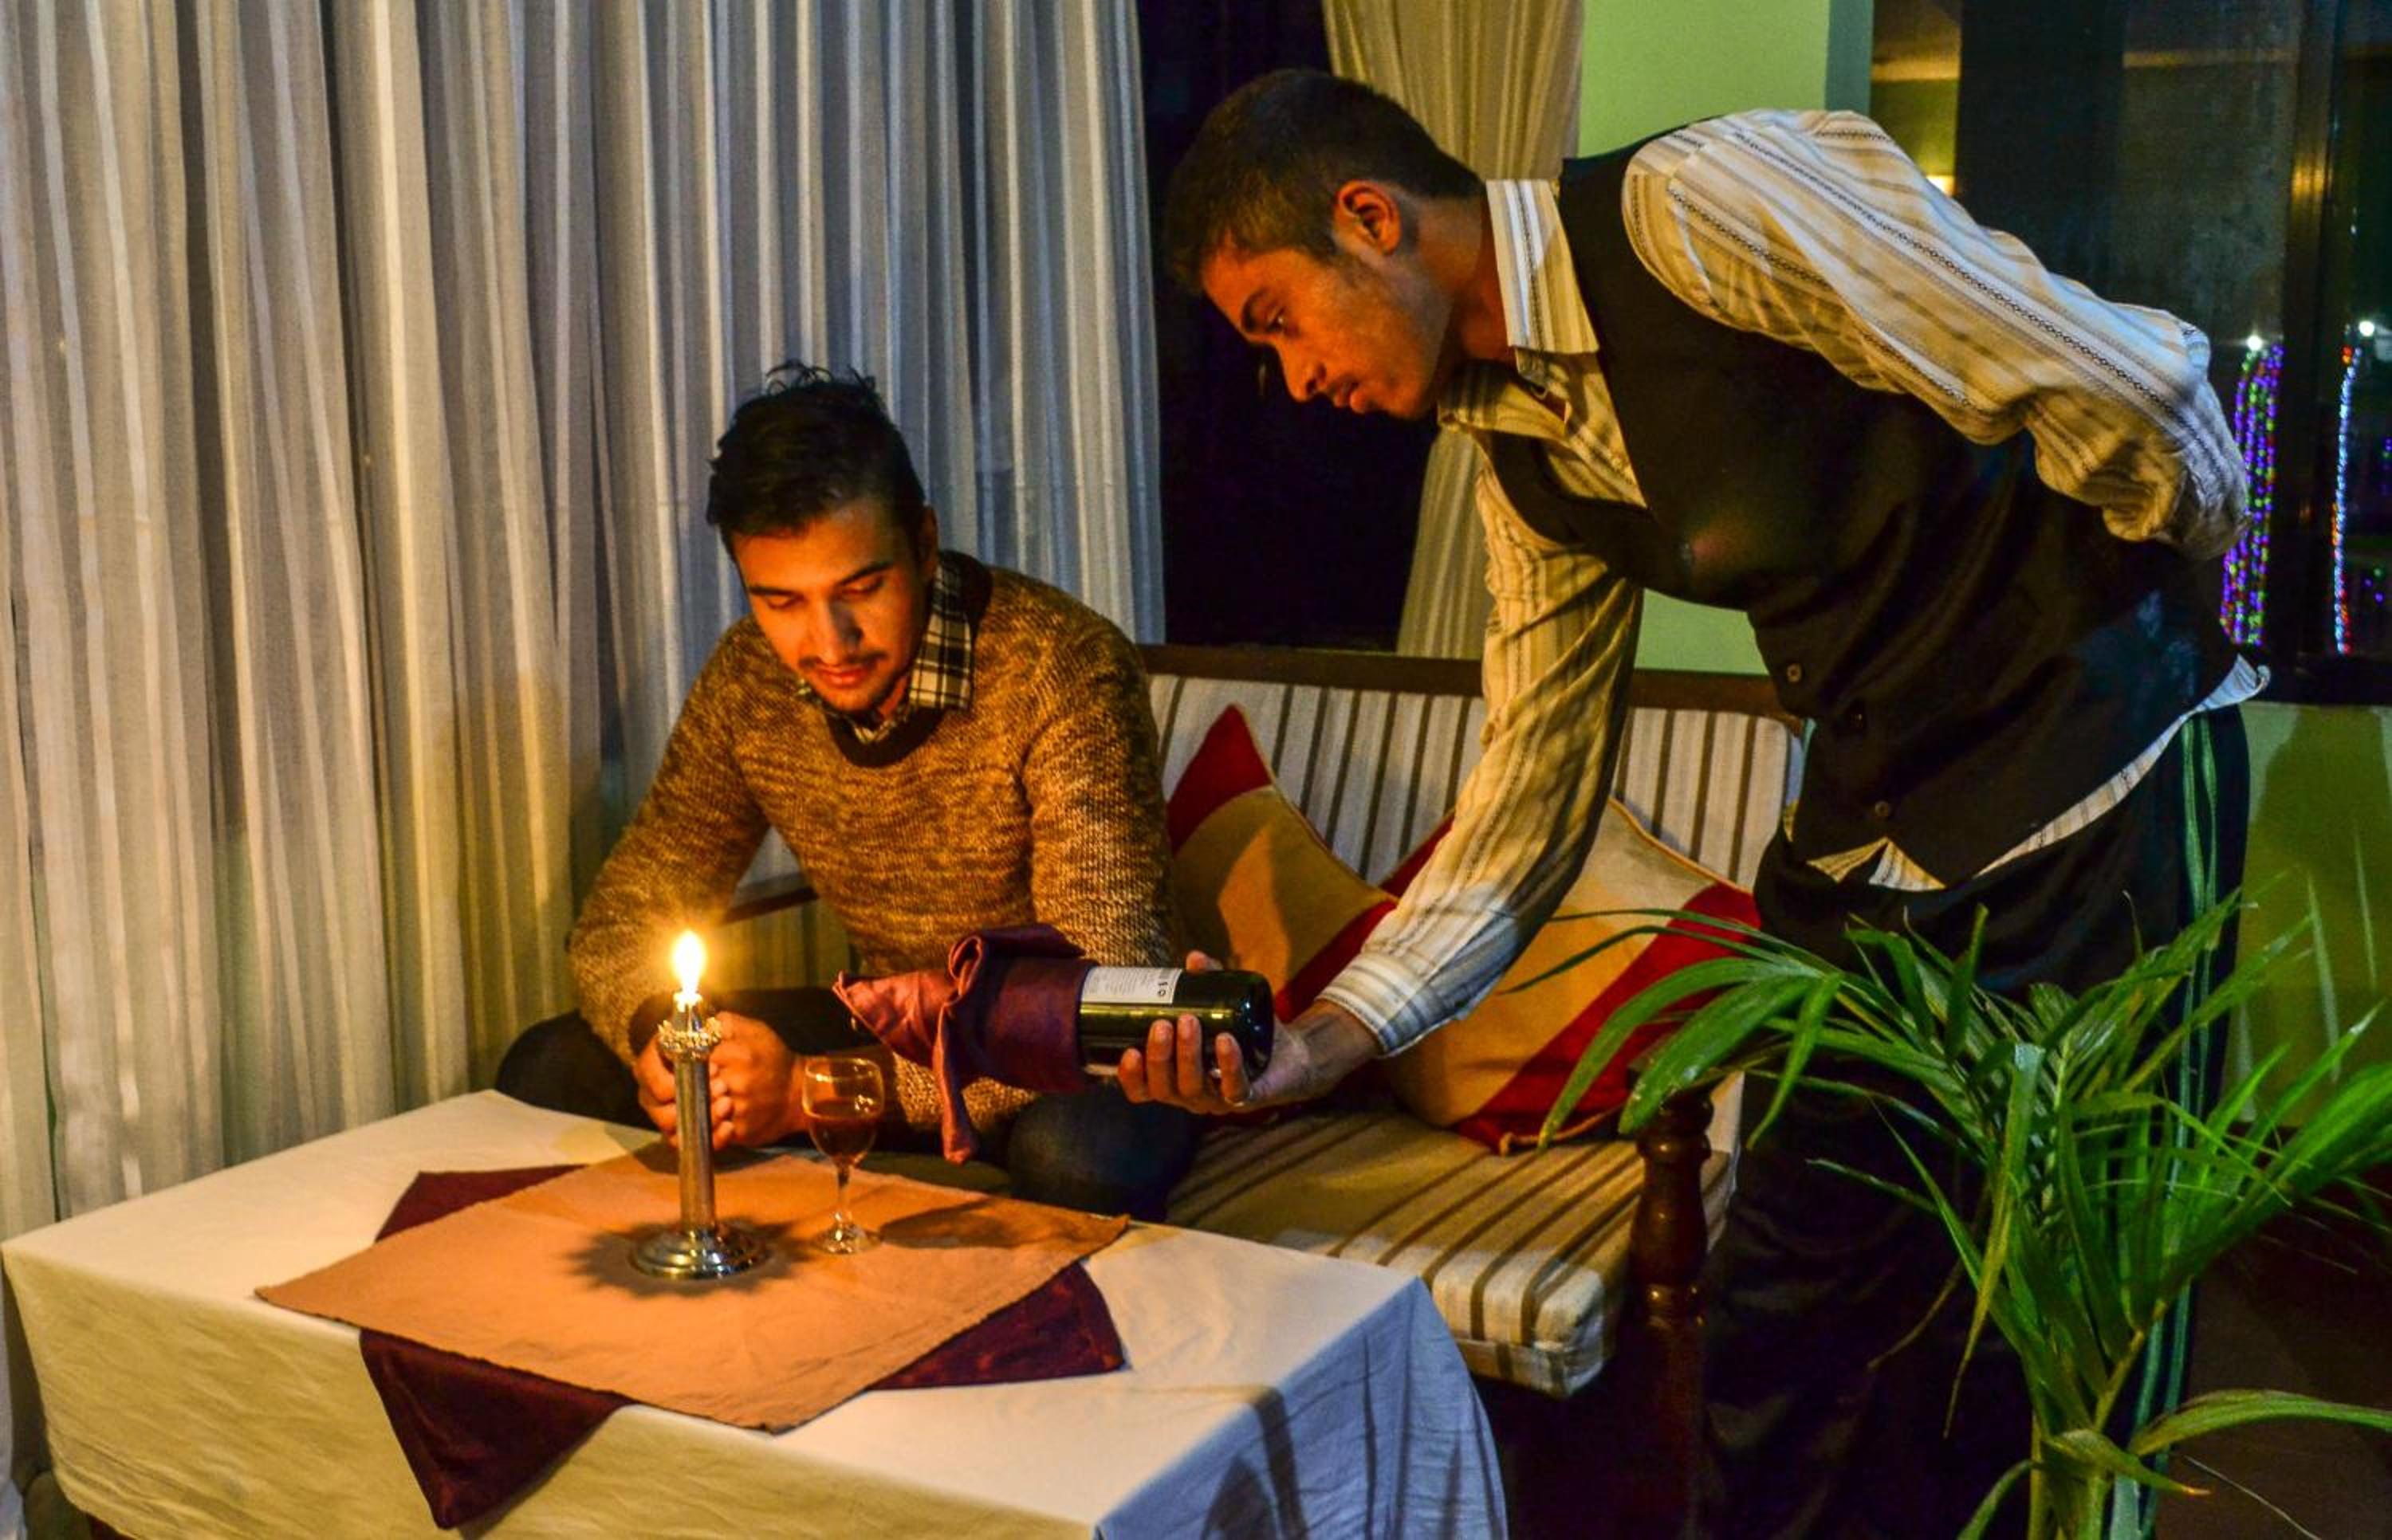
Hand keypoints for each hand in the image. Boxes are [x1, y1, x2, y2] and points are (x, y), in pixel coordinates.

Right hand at [633, 1012, 801, 1148]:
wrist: (787, 1090)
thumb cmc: (765, 1056)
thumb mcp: (747, 1032)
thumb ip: (720, 1027)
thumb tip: (697, 1038)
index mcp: (675, 1054)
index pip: (646, 1063)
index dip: (661, 1074)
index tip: (699, 1073)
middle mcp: (668, 1084)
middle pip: (650, 1098)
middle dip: (682, 1097)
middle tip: (720, 1090)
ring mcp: (679, 1111)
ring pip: (667, 1124)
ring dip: (698, 1116)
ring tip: (728, 1106)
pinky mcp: (695, 1132)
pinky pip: (687, 1144)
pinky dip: (709, 1137)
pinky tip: (730, 1127)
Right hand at [1116, 952, 1378, 1113]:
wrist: (1289, 1053)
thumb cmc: (1244, 1033)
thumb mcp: (1222, 1005)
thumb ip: (1207, 983)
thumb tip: (1193, 958)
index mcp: (1175, 1079)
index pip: (1143, 1090)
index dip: (1130, 1077)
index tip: (1127, 1051)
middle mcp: (1192, 1095)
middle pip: (1165, 1088)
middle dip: (1160, 1058)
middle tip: (1162, 1024)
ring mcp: (1219, 1100)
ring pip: (1194, 1088)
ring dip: (1188, 1056)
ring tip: (1188, 1022)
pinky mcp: (1247, 1098)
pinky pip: (1234, 1087)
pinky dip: (1229, 1063)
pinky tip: (1225, 1040)